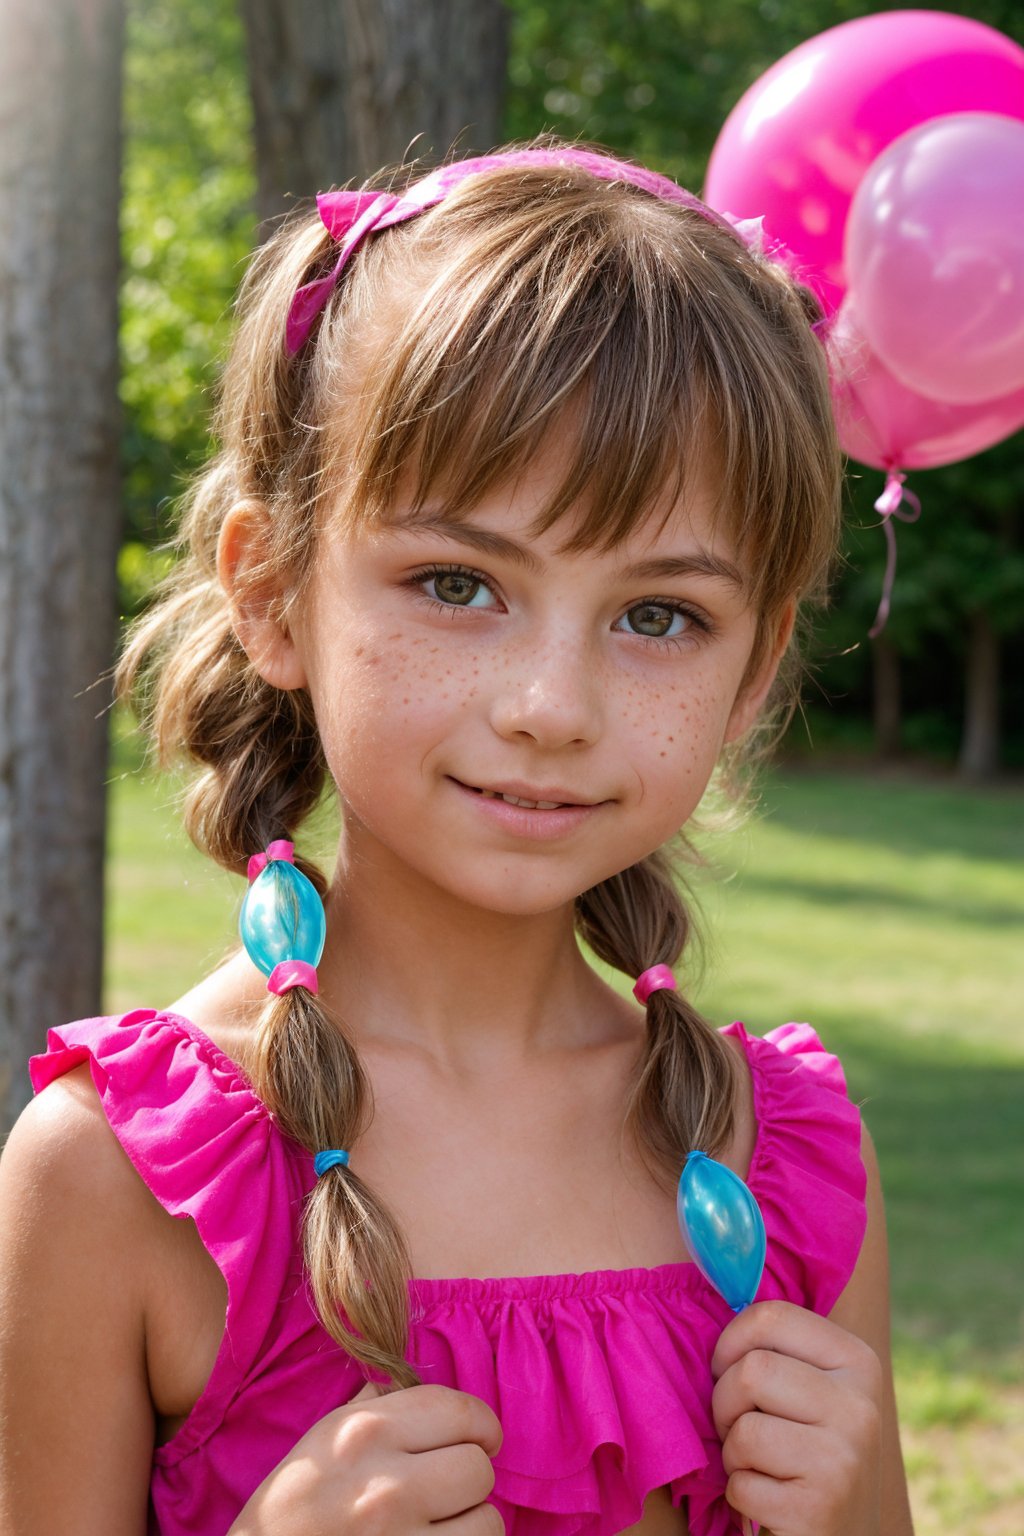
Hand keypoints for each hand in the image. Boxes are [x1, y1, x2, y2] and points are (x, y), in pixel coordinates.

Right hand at [228, 1381, 504, 1534]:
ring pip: (486, 1521)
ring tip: (440, 1523)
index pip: (458, 1410)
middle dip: (471, 1476)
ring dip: (470, 1523)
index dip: (482, 1424)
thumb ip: (378, 1404)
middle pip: (479, 1467)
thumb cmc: (291, 1506)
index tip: (482, 1438)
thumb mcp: (325, 1437)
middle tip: (450, 1487)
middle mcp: (386, 1484)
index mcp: (364, 1432)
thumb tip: (421, 1377)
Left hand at [711, 1300, 882, 1535]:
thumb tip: (720, 1277)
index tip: (730, 1368)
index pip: (771, 1315)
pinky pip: (740, 1485)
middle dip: (725, 1404)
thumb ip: (779, 1347)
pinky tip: (772, 1504)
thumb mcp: (811, 1390)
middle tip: (741, 1427)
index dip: (730, 1342)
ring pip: (742, 1430)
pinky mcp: (819, 1509)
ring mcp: (845, 1461)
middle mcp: (861, 1407)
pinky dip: (741, 1497)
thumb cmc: (808, 1452)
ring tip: (762, 1467)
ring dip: (733, 1455)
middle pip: (751, 1371)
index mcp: (858, 1362)